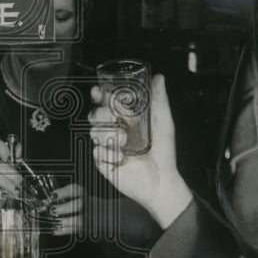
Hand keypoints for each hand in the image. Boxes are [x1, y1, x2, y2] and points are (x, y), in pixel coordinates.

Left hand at [47, 182, 84, 235]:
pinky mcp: (86, 227)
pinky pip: (76, 230)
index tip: (53, 195)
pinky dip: (65, 231)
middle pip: (79, 205)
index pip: (75, 190)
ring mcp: (88, 217)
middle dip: (65, 208)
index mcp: (83, 194)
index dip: (63, 192)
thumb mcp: (76, 196)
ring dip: (65, 221)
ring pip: (78, 220)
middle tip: (53, 210)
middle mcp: (87, 204)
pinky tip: (55, 231)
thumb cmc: (82, 203)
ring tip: (55, 222)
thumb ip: (62, 197)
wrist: (99, 213)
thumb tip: (45, 201)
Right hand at [89, 73, 192, 228]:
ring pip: (94, 132)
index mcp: (124, 119)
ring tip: (126, 143)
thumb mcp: (163, 122)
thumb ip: (159, 99)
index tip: (98, 92)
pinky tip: (122, 159)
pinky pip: (97, 152)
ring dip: (109, 135)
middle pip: (94, 114)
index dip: (98, 95)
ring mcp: (106, 146)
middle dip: (102, 114)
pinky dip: (110, 154)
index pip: (105, 102)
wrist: (161, 180)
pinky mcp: (102, 162)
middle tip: (116, 119)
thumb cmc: (163, 151)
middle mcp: (112, 130)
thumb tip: (159, 77)